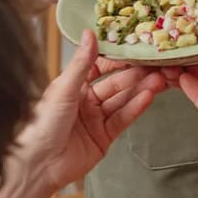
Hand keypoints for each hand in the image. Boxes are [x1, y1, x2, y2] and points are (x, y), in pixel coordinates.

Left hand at [18, 29, 169, 192]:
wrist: (38, 164)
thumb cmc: (42, 124)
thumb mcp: (63, 88)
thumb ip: (81, 62)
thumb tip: (89, 33)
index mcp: (73, 86)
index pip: (101, 66)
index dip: (118, 58)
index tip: (135, 48)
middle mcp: (86, 100)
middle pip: (116, 83)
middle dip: (136, 74)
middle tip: (155, 65)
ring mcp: (96, 119)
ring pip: (123, 100)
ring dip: (141, 90)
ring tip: (159, 80)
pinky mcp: (104, 136)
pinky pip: (123, 119)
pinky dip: (136, 108)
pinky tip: (148, 97)